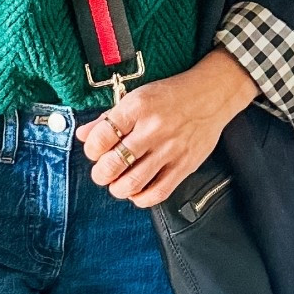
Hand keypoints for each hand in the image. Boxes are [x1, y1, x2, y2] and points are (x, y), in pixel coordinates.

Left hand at [74, 48, 259, 206]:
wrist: (211, 95)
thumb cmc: (171, 95)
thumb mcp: (136, 97)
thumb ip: (108, 118)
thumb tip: (82, 135)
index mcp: (138, 108)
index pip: (101, 137)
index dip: (91, 149)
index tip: (94, 151)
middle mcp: (153, 129)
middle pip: (113, 164)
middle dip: (100, 174)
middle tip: (102, 172)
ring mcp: (170, 149)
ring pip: (133, 183)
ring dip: (118, 188)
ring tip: (117, 182)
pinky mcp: (185, 165)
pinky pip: (159, 192)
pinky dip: (142, 198)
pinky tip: (137, 192)